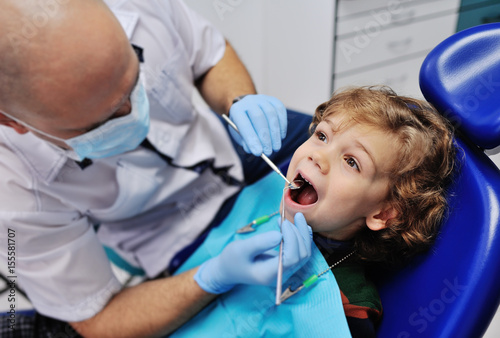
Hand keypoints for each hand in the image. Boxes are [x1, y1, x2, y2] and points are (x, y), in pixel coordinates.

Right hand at [194, 213, 311, 293]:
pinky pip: (301, 252)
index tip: (283, 223)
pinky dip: (303, 238)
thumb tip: (280, 235)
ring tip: (295, 217)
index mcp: (270, 274)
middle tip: (285, 219)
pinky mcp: (286, 263)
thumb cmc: (233, 259)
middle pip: (301, 255)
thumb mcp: (241, 249)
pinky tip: (301, 225)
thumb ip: (260, 243)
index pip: (291, 258)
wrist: (229, 269)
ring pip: (304, 254)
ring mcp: (285, 270)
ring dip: (302, 234)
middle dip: (298, 234)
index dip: (292, 239)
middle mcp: (281, 274)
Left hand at [228, 94, 286, 155]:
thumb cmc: (244, 125)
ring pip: (271, 114)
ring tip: (276, 147)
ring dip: (275, 133)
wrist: (248, 110)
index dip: (252, 139)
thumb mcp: (240, 135)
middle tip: (268, 152)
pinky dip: (282, 126)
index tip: (258, 153)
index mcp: (237, 110)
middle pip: (259, 117)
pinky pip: (280, 111)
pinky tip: (281, 137)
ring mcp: (262, 99)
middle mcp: (249, 101)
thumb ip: (246, 142)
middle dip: (265, 137)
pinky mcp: (274, 100)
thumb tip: (257, 150)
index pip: (244, 124)